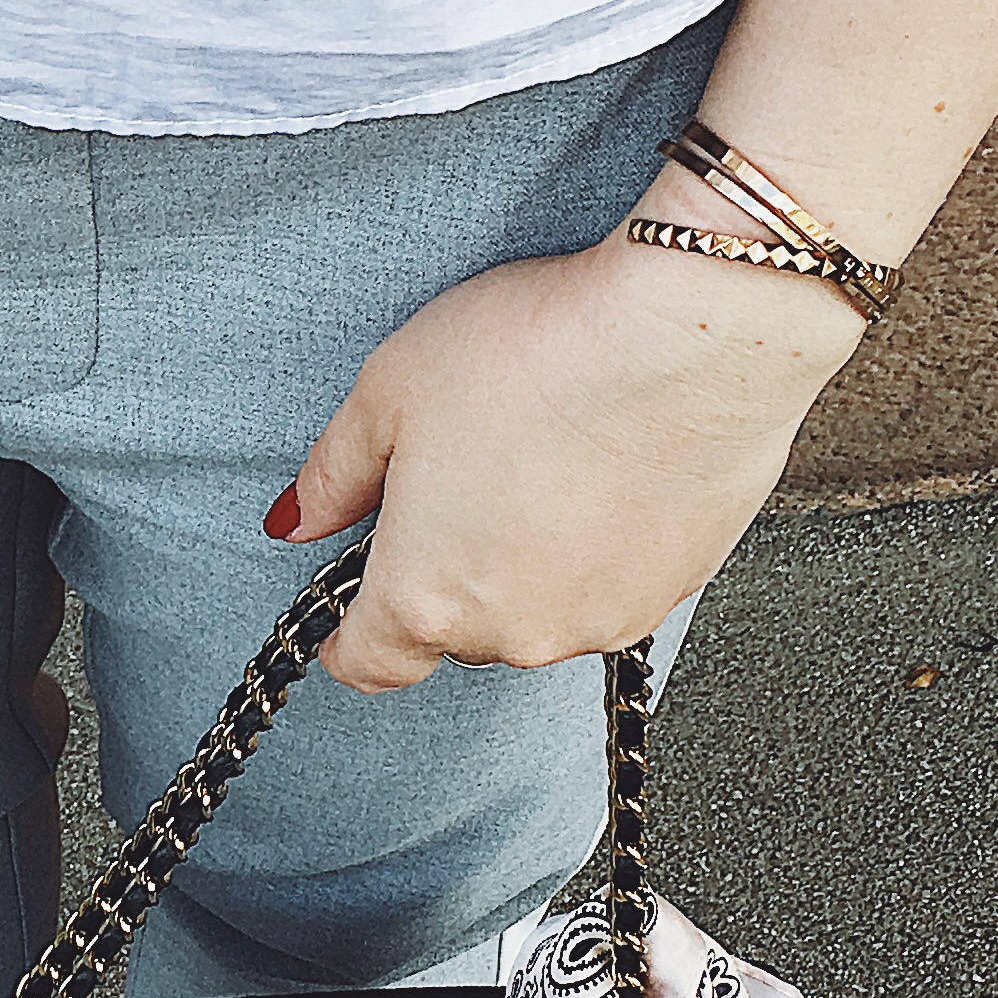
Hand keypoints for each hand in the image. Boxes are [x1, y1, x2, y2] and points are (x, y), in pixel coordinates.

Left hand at [286, 220, 864, 692]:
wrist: (696, 332)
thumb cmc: (544, 353)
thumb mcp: (390, 391)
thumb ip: (334, 473)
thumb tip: (300, 516)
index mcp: (427, 596)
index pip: (368, 665)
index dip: (349, 640)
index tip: (348, 616)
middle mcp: (515, 631)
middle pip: (456, 631)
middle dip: (445, 573)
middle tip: (460, 482)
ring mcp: (601, 620)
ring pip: (538, 612)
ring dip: (526, 563)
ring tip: (540, 461)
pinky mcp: (672, 592)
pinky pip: (609, 588)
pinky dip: (595, 549)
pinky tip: (601, 473)